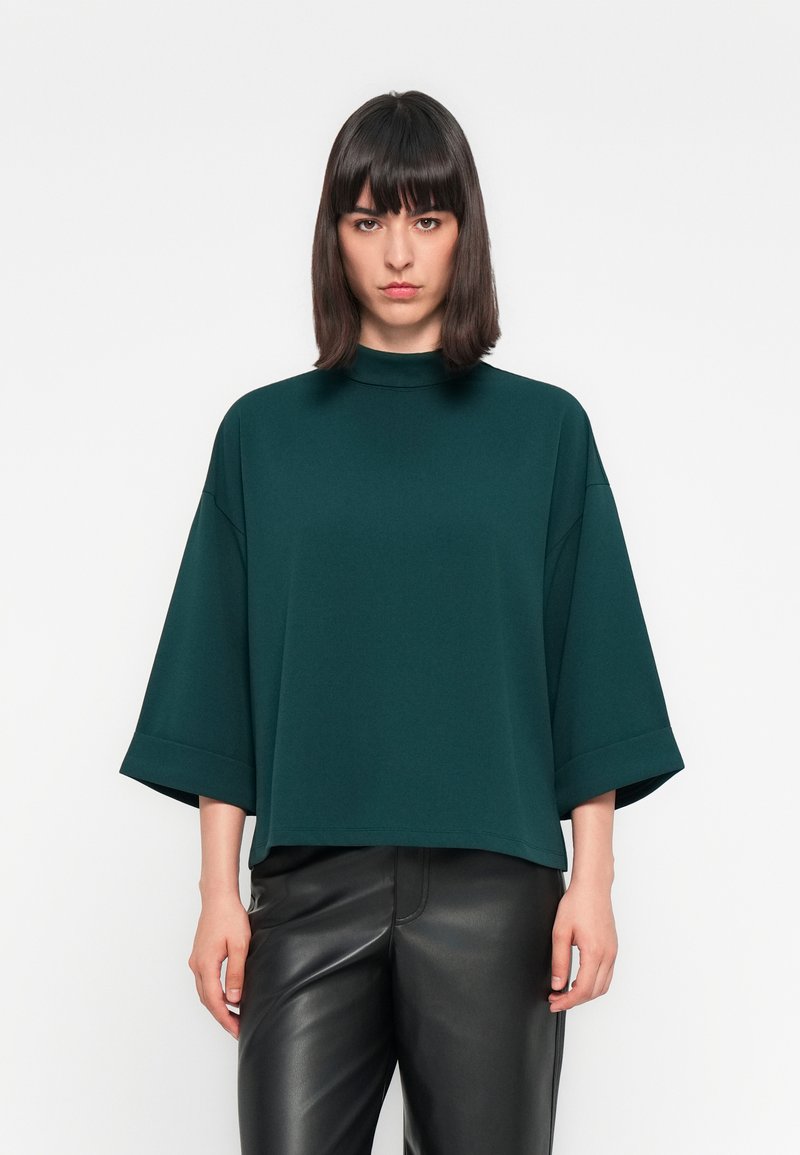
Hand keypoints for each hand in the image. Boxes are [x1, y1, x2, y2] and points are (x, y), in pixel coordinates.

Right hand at [188, 893, 251, 1038]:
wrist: (218, 898)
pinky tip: (227, 996)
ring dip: (217, 1006)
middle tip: (238, 1029)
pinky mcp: (199, 956)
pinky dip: (214, 994)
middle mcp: (197, 965)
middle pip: (207, 1000)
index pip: (215, 1001)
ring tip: (234, 1016)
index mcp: (206, 965)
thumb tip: (234, 1000)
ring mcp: (196, 960)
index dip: (226, 1018)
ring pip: (205, 992)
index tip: (237, 1030)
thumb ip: (236, 973)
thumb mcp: (239, 946)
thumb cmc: (230, 918)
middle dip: (222, 1016)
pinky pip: (205, 982)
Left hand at [548, 878, 617, 1011]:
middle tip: (556, 999)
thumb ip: (559, 961)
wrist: (593, 887)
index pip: (583, 989)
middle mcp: (608, 955)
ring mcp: (613, 952)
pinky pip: (606, 975)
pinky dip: (593, 984)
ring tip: (566, 992)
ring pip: (603, 986)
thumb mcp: (560, 932)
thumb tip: (558, 984)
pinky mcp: (613, 948)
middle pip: (594, 992)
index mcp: (594, 952)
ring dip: (585, 994)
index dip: (567, 1001)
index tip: (554, 1003)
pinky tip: (579, 981)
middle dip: (575, 1000)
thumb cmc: (577, 904)